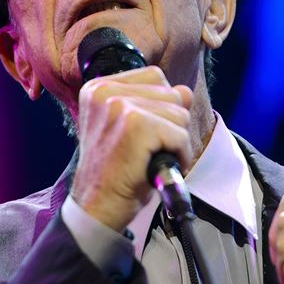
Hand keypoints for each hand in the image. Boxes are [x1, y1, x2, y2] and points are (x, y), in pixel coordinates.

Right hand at [70, 65, 193, 231]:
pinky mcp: (136, 125)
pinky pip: (180, 134)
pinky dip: (179, 155)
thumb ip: (157, 104)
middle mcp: (105, 92)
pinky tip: (157, 167)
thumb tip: (186, 92)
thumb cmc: (115, 171)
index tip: (143, 133)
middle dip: (170, 124)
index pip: (155, 76)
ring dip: (175, 141)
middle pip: (171, 92)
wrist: (98, 207)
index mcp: (98, 87)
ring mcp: (120, 106)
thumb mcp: (133, 129)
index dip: (161, 106)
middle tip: (146, 150)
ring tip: (150, 158)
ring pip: (179, 113)